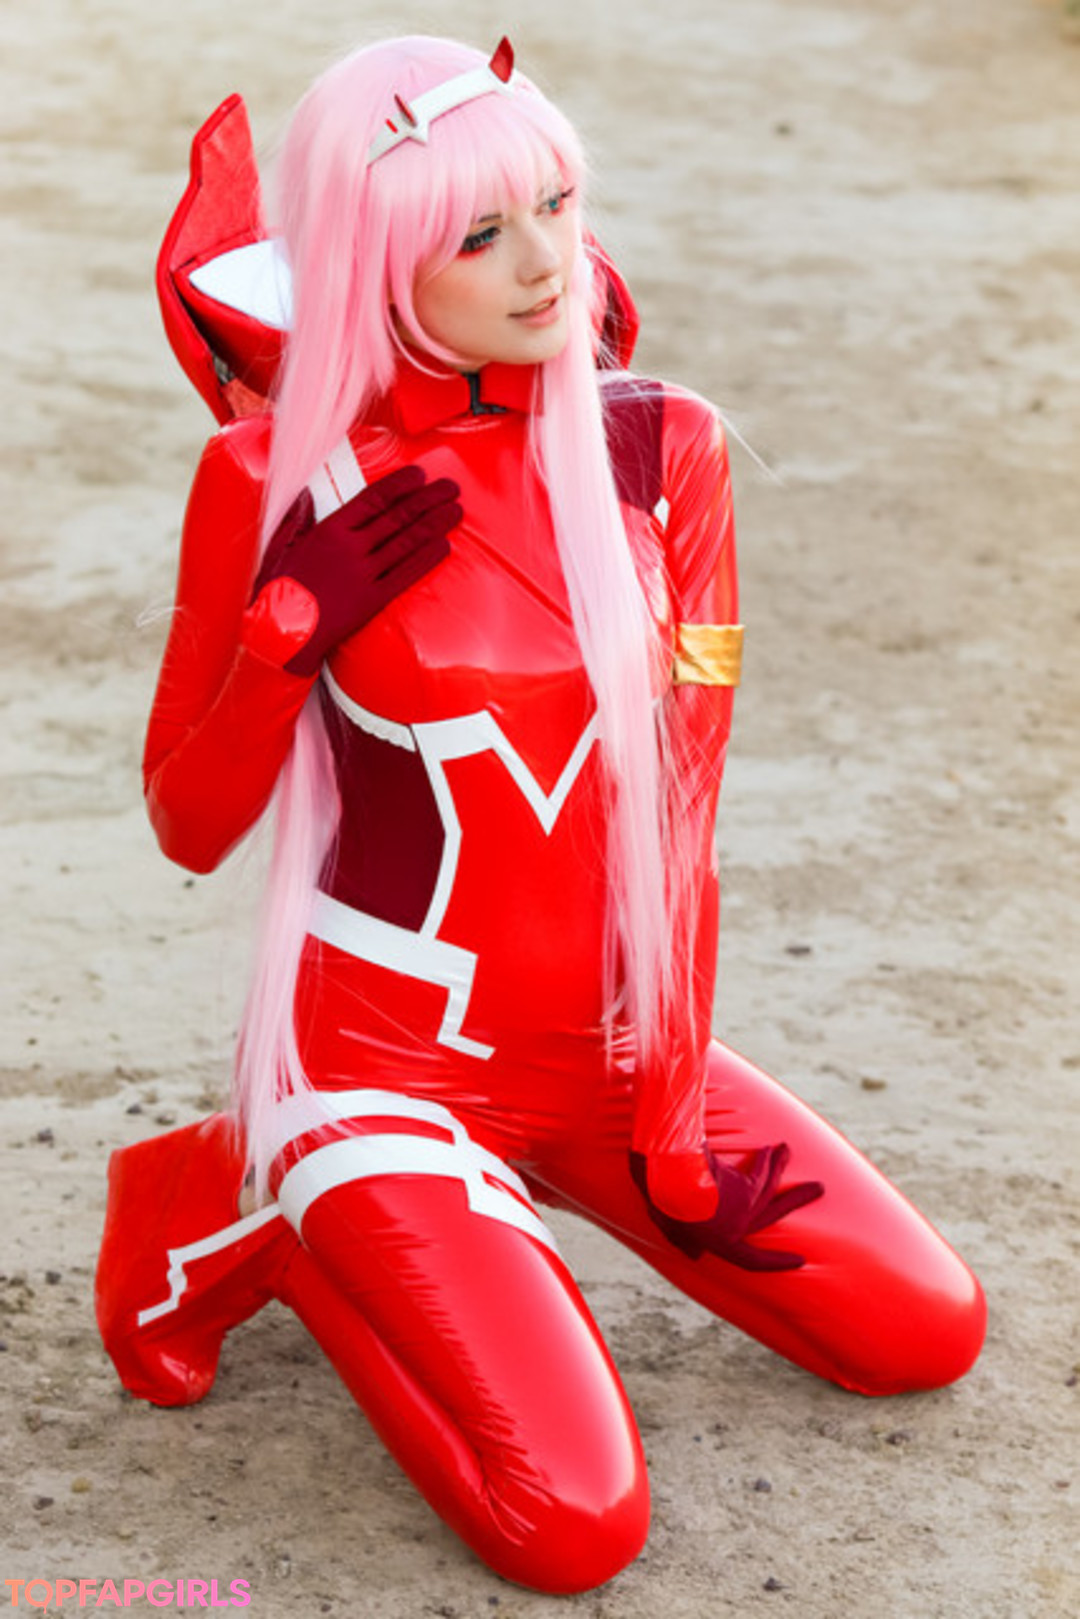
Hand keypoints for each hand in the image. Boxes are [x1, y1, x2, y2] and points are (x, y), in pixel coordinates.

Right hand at [252, 465, 460, 675]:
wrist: (281, 634)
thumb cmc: (276, 591)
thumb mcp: (279, 547)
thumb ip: (296, 518)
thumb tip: (305, 494)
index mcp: (329, 531)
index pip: (373, 500)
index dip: (400, 485)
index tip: (420, 475)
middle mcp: (351, 549)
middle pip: (397, 518)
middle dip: (428, 499)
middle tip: (451, 487)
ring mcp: (364, 575)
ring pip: (406, 543)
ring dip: (434, 525)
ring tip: (456, 511)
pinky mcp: (373, 600)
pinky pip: (405, 575)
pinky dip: (426, 560)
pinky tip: (444, 546)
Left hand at [629, 1143, 823, 1271]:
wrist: (665, 1175)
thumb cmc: (659, 1197)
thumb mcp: (665, 1225)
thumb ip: (681, 1241)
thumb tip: (695, 1256)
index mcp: (718, 1244)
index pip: (752, 1261)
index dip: (775, 1262)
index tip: (799, 1260)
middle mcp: (737, 1230)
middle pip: (774, 1215)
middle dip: (796, 1200)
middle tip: (819, 1188)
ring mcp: (743, 1210)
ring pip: (769, 1187)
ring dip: (778, 1166)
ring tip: (786, 1150)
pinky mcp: (745, 1189)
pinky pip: (759, 1172)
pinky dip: (766, 1160)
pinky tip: (770, 1149)